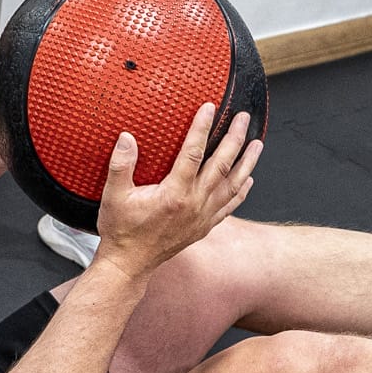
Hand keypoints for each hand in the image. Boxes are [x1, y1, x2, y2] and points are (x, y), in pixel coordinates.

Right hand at [92, 105, 260, 280]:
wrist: (130, 264)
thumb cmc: (122, 231)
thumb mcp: (113, 196)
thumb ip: (121, 165)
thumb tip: (127, 138)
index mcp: (174, 194)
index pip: (193, 153)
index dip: (202, 127)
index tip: (209, 108)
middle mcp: (194, 204)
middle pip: (221, 165)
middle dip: (234, 138)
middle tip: (242, 118)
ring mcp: (202, 216)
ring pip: (232, 185)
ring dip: (247, 162)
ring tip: (257, 144)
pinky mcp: (203, 226)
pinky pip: (229, 206)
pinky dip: (241, 191)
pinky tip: (249, 180)